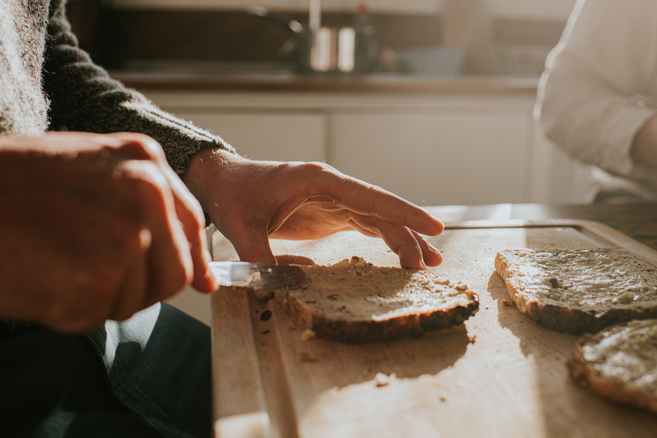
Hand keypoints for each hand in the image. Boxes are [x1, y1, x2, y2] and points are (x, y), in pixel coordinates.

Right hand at [0, 132, 215, 331]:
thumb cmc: (8, 184)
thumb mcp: (91, 170)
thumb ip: (151, 210)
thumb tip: (205, 278)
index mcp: (147, 164)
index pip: (192, 226)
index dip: (189, 258)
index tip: (194, 280)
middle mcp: (147, 197)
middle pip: (175, 272)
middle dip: (143, 284)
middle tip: (93, 273)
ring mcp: (124, 240)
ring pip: (139, 300)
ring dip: (104, 297)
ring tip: (57, 264)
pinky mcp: (95, 283)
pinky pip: (100, 317)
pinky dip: (71, 312)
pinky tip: (41, 279)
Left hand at [183, 149, 443, 275]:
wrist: (223, 182)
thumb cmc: (233, 196)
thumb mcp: (240, 226)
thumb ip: (258, 256)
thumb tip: (272, 291)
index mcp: (318, 181)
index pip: (369, 196)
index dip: (403, 211)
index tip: (433, 226)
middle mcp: (333, 187)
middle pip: (382, 210)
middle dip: (409, 233)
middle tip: (432, 262)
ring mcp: (334, 200)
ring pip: (379, 218)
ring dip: (403, 238)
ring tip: (427, 263)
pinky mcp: (330, 213)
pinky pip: (366, 224)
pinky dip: (385, 239)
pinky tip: (401, 256)